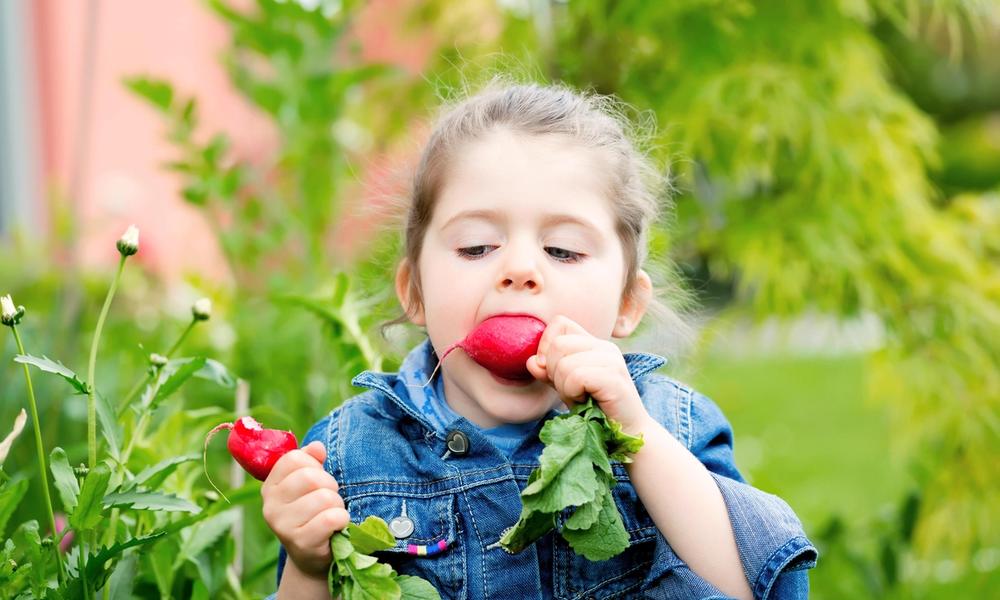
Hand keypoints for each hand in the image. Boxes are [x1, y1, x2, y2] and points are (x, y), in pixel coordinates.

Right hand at [262, 441, 349, 579]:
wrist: (311, 556)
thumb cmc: (311, 513)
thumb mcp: (307, 485)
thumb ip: (310, 462)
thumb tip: (317, 447)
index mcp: (270, 486)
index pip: (294, 459)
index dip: (314, 465)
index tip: (316, 480)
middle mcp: (270, 506)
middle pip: (311, 477)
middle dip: (329, 486)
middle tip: (328, 500)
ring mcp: (283, 526)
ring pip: (324, 497)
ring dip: (337, 505)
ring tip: (330, 515)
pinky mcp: (300, 542)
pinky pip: (331, 518)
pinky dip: (341, 519)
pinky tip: (335, 527)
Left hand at [525, 315, 649, 432]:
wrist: (626, 434)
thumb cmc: (595, 410)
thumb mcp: (565, 387)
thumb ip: (548, 372)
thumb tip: (532, 361)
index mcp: (593, 344)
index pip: (559, 323)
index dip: (546, 345)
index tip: (551, 371)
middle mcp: (604, 347)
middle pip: (557, 343)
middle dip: (553, 372)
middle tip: (570, 390)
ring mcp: (611, 360)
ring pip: (563, 363)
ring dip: (564, 387)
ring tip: (580, 398)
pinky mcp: (613, 378)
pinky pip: (576, 377)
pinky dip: (573, 394)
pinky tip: (585, 402)